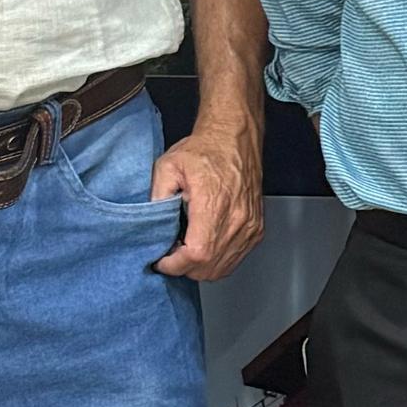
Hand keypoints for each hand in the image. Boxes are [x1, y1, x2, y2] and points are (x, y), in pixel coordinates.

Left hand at [150, 120, 262, 282]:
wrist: (235, 139)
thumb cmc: (206, 150)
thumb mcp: (167, 166)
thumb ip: (155, 197)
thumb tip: (149, 226)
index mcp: (214, 204)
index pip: (197, 254)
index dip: (175, 265)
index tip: (161, 260)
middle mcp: (237, 219)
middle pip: (208, 267)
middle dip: (184, 267)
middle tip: (170, 252)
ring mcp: (250, 227)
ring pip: (222, 268)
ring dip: (200, 266)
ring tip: (186, 248)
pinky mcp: (256, 229)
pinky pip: (234, 259)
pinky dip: (216, 260)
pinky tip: (203, 244)